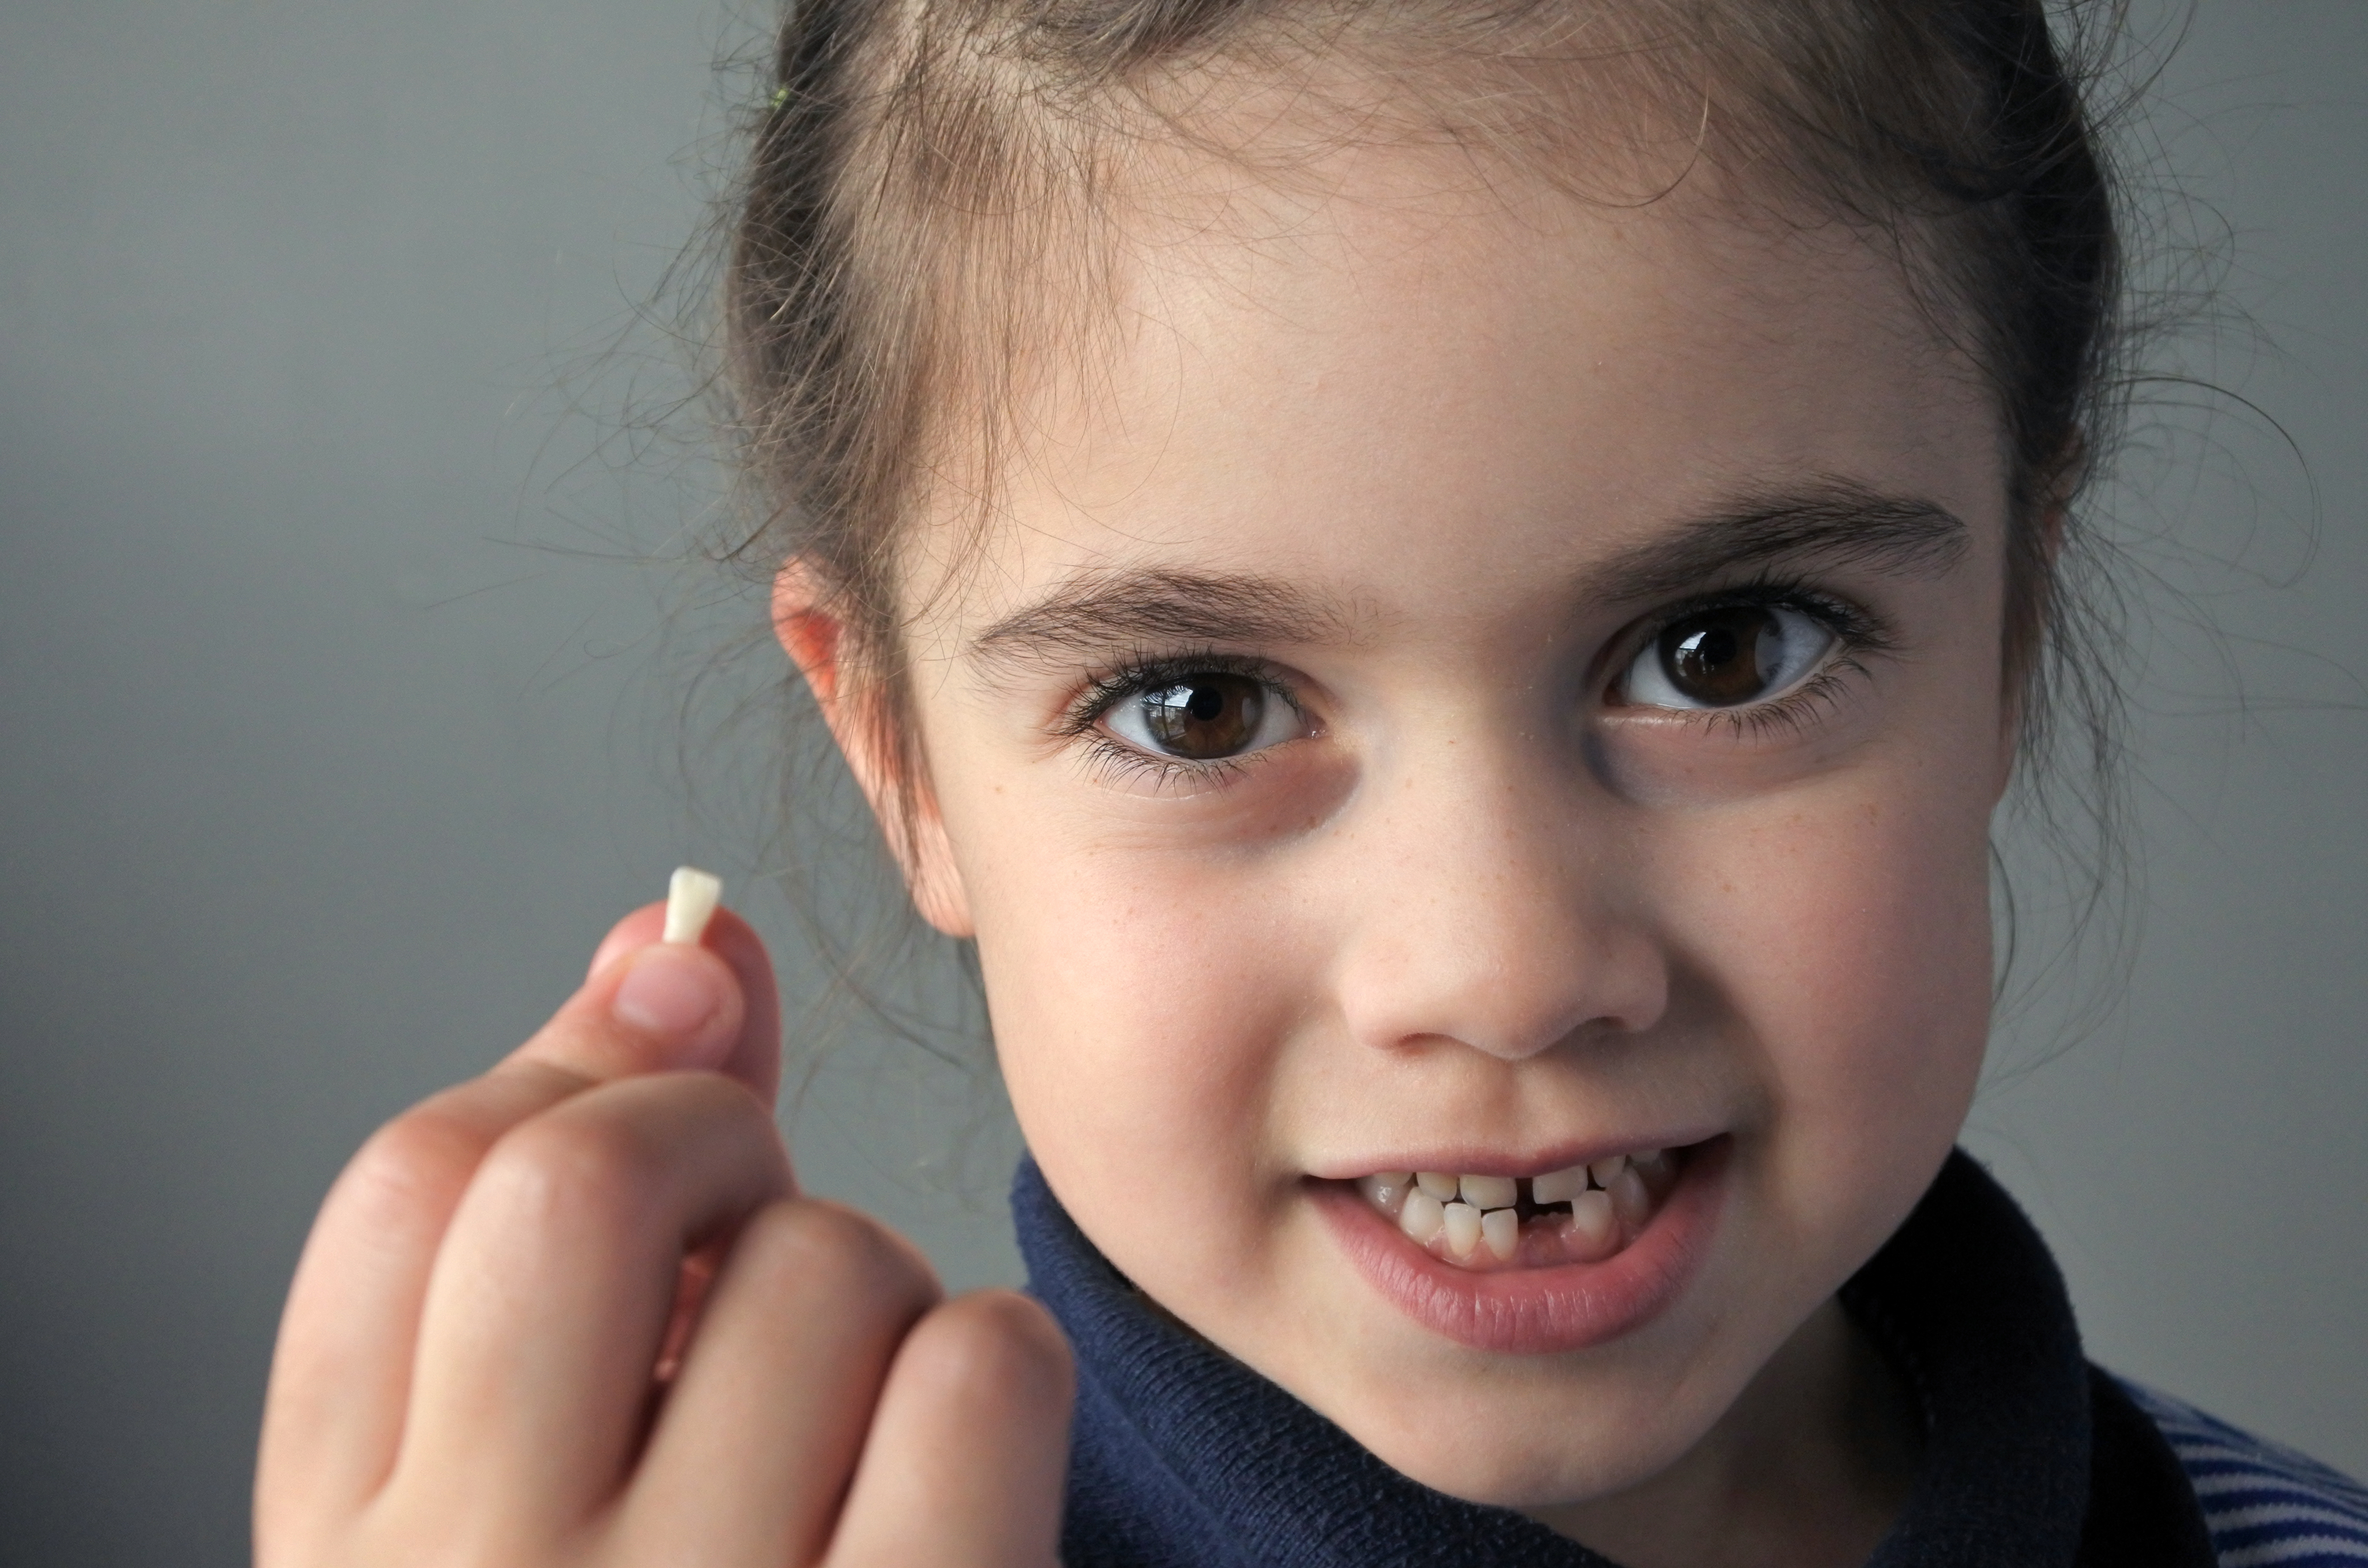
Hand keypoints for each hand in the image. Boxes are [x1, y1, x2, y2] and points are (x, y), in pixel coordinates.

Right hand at [255, 902, 1072, 1566]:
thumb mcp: (512, 1498)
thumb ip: (564, 1225)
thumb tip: (676, 941)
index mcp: (352, 1557)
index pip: (416, 1185)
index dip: (573, 1092)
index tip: (660, 1117)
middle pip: (598, 1183)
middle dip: (715, 1159)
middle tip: (750, 1266)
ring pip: (834, 1263)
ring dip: (876, 1302)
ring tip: (839, 1438)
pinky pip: (983, 1371)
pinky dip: (994, 1385)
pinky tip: (947, 1488)